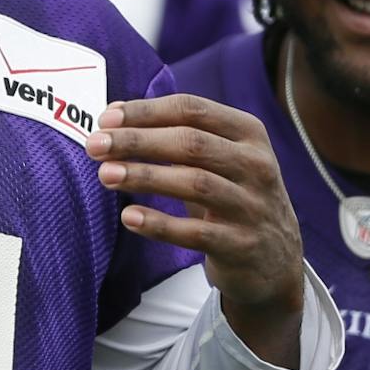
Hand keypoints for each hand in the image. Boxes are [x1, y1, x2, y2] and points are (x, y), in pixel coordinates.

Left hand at [84, 93, 304, 366]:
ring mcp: (252, 206)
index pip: (192, 110)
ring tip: (105, 175)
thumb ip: (176, 136)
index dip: (146, 112)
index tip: (105, 118)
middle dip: (137, 141)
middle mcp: (256, 165)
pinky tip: (129, 217)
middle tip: (94, 145)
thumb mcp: (220, 159)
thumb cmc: (232, 196)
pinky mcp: (242, 245)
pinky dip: (160, 224)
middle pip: (191, 143)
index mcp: (248, 133)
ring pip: (195, 183)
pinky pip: (196, 233)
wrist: (275, 260)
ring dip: (145, 177)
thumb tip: (114, 116)